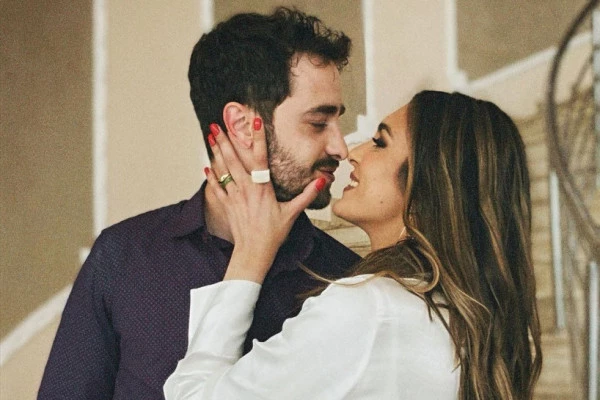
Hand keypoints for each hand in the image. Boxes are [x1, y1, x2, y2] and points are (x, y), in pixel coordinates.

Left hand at [205, 120, 325, 282]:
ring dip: (216, 153)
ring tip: (210, 136)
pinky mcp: (227, 205)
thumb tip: (322, 180)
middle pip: (234, 160)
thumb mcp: (293, 213)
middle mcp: (246, 190)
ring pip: (223, 170)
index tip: (255, 122)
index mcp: (262, 189)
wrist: (254, 252)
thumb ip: (307, 195)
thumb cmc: (273, 234)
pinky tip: (206, 166)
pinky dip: (211, 177)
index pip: (260, 158)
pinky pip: (216, 188)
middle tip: (218, 124)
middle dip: (225, 141)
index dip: (258, 138)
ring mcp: (234, 197)